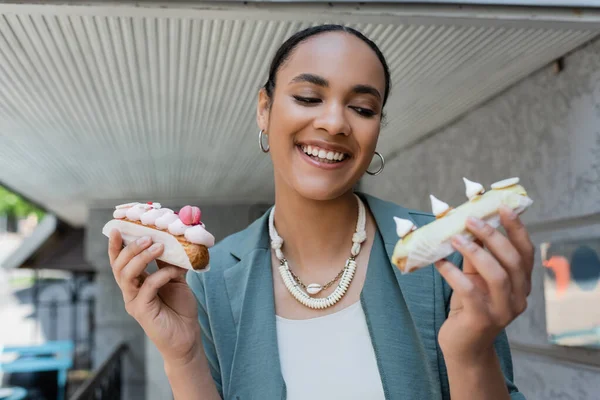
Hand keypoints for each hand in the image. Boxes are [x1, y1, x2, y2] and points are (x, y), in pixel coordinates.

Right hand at [108, 229, 200, 364]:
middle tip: (147, 236)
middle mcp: (130, 291)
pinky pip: (147, 287)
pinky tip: (174, 272)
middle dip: (130, 248)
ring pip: (127, 275)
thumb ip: (169, 262)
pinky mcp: (142, 311)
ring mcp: (134, 301)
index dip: (116, 245)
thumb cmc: (179, 308)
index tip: (119, 228)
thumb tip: (171, 240)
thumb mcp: (175, 279)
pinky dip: (160, 275)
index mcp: (135, 282)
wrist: (186, 336)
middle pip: (119, 265)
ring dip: (141, 258)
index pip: (120, 261)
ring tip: (158, 246)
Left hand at [434, 206, 533, 362]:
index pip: (526, 252)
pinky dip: (453, 273)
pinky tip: (439, 261)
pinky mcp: (482, 320)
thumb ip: (476, 255)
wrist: (464, 346)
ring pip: (497, 275)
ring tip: (455, 238)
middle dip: (492, 236)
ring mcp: (503, 311)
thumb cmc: (469, 306)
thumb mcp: (475, 278)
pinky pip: (469, 291)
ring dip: (475, 252)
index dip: (516, 228)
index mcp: (520, 284)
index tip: (502, 207)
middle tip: (471, 219)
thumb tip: (466, 223)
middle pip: (513, 261)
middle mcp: (518, 298)